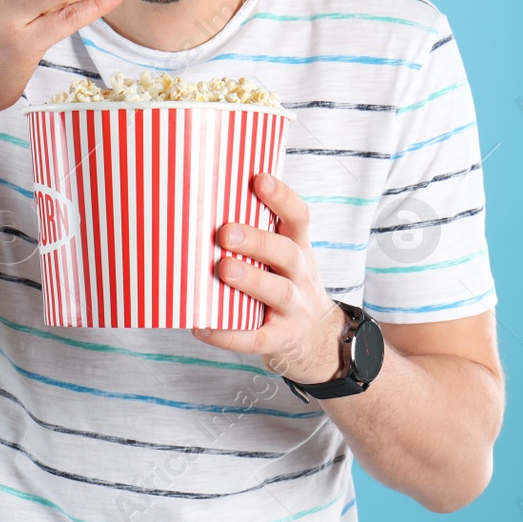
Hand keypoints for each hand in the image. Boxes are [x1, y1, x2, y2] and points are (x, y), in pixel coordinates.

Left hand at [192, 173, 347, 384]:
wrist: (320, 341)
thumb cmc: (288, 288)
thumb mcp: (286, 260)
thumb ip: (261, 237)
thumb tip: (206, 207)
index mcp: (299, 250)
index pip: (299, 218)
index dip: (282, 198)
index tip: (259, 179)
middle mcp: (301, 277)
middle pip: (288, 253)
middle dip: (258, 241)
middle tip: (226, 232)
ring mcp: (295, 310)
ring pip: (278, 292)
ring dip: (252, 280)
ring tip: (224, 269)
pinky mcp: (282, 341)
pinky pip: (256, 338)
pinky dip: (229, 334)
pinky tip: (202, 327)